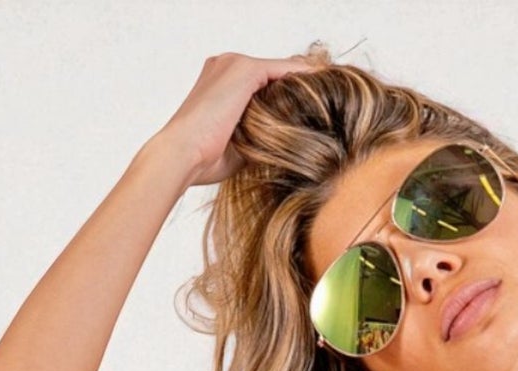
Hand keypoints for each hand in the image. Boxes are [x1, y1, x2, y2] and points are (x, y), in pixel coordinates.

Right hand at [154, 51, 324, 186]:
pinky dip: (303, 78)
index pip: (263, 82)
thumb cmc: (205, 159)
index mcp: (220, 80)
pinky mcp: (244, 70)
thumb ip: (261, 135)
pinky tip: (324, 87)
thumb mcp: (240, 143)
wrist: (183, 155)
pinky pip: (283, 70)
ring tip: (334, 93)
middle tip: (332, 97)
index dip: (288, 94)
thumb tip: (289, 146)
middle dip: (301, 87)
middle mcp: (226, 64)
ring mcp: (234, 64)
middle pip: (274, 72)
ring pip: (280, 70)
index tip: (314, 106)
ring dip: (306, 81)